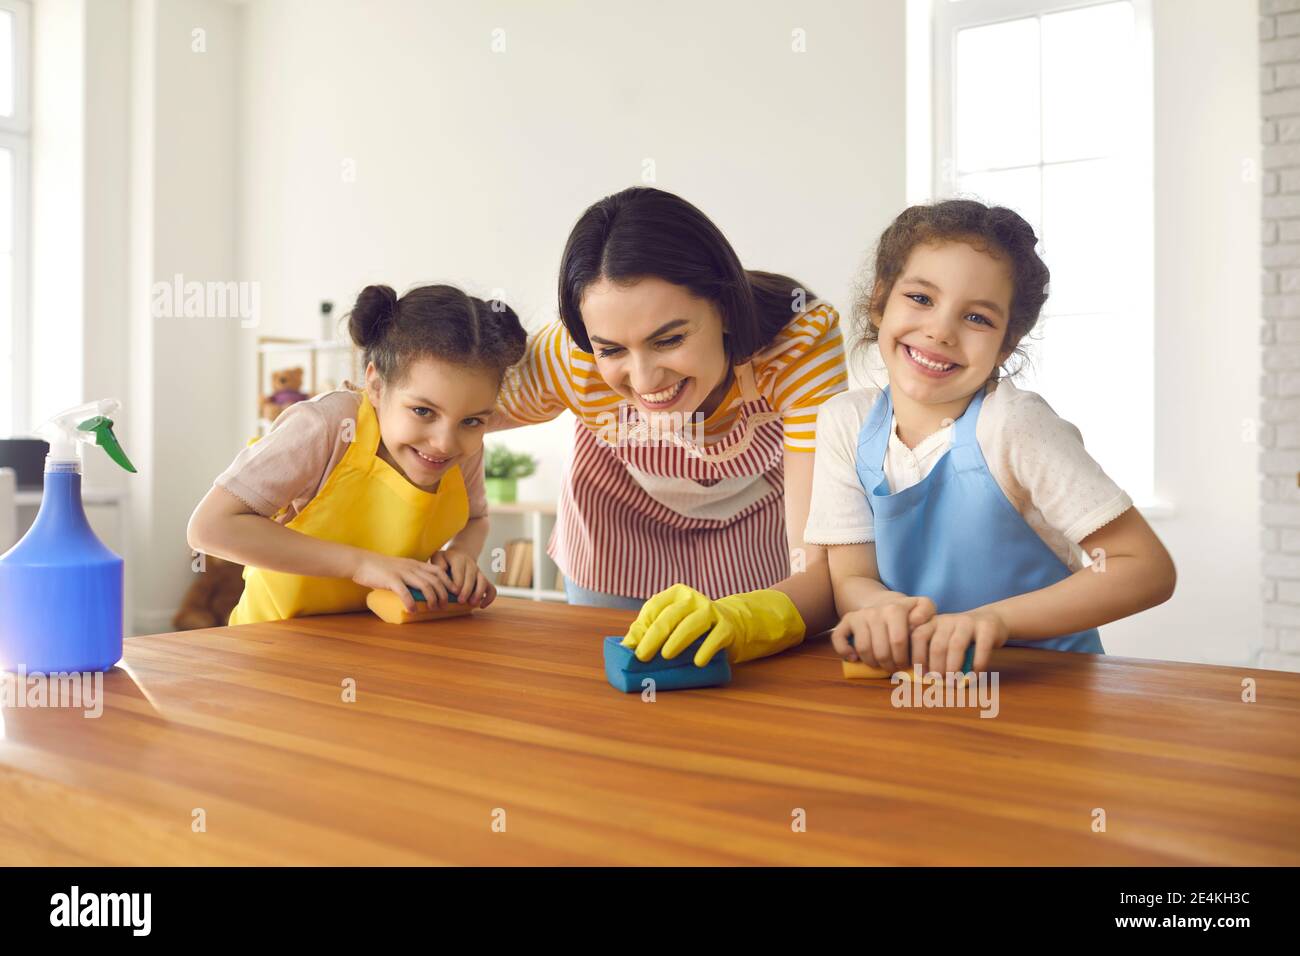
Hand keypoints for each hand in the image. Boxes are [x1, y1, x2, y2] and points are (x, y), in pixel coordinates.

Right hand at [350, 550, 454, 611]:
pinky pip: (404, 591)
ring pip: (424, 585)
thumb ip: (411, 576)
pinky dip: (410, 602)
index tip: (455, 591)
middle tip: (445, 605)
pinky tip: (413, 610)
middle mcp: (411, 567)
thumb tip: (420, 592)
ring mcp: (402, 573)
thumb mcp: (401, 568)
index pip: (438, 571)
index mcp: (415, 564)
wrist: (362, 562)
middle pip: (435, 580)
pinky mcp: (391, 579)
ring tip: (433, 608)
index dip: (449, 581)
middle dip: (443, 593)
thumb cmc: (381, 568)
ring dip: (431, 598)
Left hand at [431, 547, 495, 607]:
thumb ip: (438, 564)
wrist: (459, 555)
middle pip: (472, 577)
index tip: (454, 592)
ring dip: (478, 593)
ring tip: (471, 603)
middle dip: (467, 590)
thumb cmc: (446, 560)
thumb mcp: (439, 558)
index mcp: (459, 559)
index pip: (460, 570)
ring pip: (483, 581)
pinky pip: (491, 589)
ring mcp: (479, 572)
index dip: (458, 582)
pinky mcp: (484, 580)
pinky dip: (489, 598)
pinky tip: (481, 606)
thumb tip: (441, 573)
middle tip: (460, 601)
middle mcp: (471, 564)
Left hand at [621, 584, 804, 666]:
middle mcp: (693, 598)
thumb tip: (624, 649)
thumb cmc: (691, 628)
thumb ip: (647, 632)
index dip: (642, 627)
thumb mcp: (669, 625)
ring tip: (666, 655)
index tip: (632, 648)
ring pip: (692, 623)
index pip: (654, 607)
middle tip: (642, 656)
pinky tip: (698, 662)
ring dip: (678, 640)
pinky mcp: (727, 626)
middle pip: (670, 616)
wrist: (732, 625)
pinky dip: (706, 649)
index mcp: (675, 594)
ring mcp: (711, 610)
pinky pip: (716, 637)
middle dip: (654, 636)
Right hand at [829, 592, 936, 672]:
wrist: (884, 602)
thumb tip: (915, 621)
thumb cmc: (907, 612)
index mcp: (895, 609)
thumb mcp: (923, 606)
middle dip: (890, 666)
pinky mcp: (846, 620)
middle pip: (881, 650)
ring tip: (881, 665)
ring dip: (872, 663)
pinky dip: (844, 652)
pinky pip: (839, 638)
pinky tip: (854, 658)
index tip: (907, 664)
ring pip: (863, 649)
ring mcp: (859, 616)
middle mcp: (875, 612)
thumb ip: (926, 611)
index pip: (898, 642)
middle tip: (895, 669)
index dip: (903, 659)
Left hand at [909, 608, 1008, 675]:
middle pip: (937, 645)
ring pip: (956, 646)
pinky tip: (975, 675)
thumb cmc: (961, 638)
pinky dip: (977, 664)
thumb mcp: (943, 639)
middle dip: (936, 668)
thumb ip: (931, 653)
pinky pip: (981, 648)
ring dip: (953, 668)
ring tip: (953, 682)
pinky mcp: (987, 627)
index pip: (918, 636)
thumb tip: (923, 677)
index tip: (923, 674)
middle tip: (940, 682)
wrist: (991, 619)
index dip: (918, 657)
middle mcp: (948, 620)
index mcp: (933, 622)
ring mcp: (968, 622)